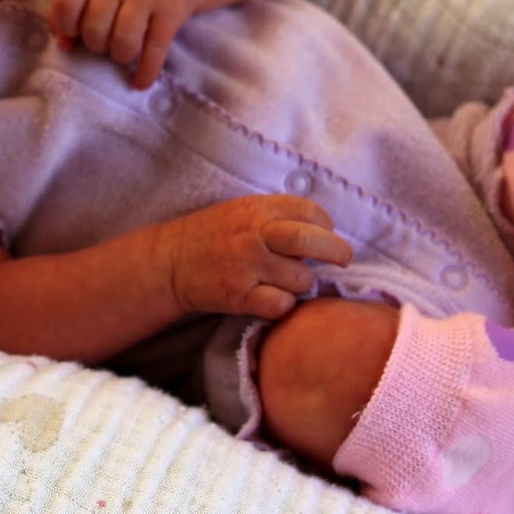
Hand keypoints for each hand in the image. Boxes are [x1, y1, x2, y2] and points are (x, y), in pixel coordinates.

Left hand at [49, 0, 195, 88]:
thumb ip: (69, 12)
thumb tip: (64, 44)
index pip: (66, 2)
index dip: (66, 26)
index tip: (76, 33)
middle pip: (94, 29)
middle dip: (96, 45)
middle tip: (106, 42)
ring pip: (123, 42)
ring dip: (120, 57)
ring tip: (123, 53)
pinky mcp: (170, 12)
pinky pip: (154, 52)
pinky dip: (145, 73)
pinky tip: (140, 81)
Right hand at [158, 195, 352, 320]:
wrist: (170, 261)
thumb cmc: (212, 235)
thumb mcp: (242, 210)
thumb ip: (277, 215)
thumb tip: (324, 229)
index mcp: (257, 208)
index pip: (309, 210)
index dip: (327, 224)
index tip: (328, 234)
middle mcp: (253, 234)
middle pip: (310, 240)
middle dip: (336, 251)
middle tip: (343, 259)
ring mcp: (246, 265)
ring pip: (300, 278)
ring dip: (303, 283)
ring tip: (288, 281)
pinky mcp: (238, 295)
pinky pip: (280, 304)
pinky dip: (284, 305)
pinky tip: (273, 300)